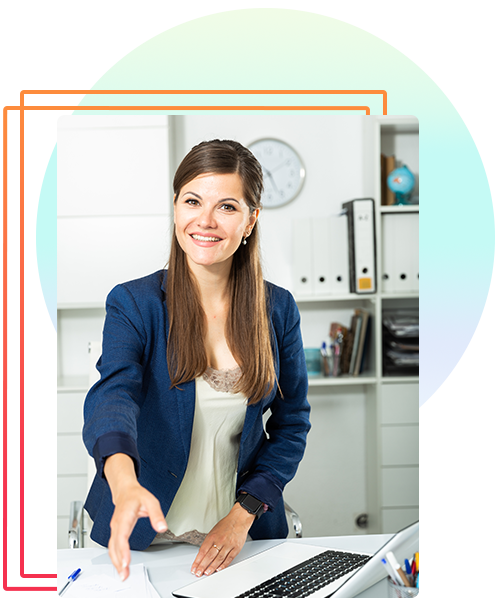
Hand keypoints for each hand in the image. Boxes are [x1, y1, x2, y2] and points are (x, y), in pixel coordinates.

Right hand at [104, 454, 166, 580]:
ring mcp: (114, 528)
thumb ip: (156, 515)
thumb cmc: (137, 495)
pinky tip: (120, 565)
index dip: (123, 551)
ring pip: (111, 548)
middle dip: (118, 562)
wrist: (125, 490)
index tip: (126, 562)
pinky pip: (113, 546)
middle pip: (114, 546)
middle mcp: (117, 524)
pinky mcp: (115, 531)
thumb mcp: (151, 501)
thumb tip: (162, 527)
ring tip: (123, 574)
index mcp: (124, 517)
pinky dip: (115, 557)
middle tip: (124, 575)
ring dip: (116, 562)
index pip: (122, 536)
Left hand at [191, 502, 255, 576]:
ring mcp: (228, 545)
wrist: (239, 519)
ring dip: (212, 567)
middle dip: (202, 566)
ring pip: (218, 559)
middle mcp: (220, 540)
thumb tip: (202, 554)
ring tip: (207, 573)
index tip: (194, 567)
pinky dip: (223, 565)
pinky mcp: (236, 548)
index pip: (203, 551)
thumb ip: (209, 542)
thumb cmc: (226, 524)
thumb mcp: (214, 531)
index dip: (197, 561)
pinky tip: (219, 569)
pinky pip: (229, 558)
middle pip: (209, 556)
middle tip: (198, 573)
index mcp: (212, 536)